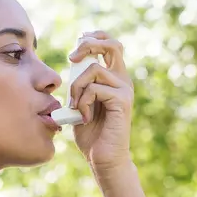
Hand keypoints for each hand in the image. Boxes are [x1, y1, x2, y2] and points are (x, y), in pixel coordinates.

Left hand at [68, 31, 134, 174]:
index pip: (109, 45)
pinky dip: (83, 102)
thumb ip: (79, 84)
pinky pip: (95, 89)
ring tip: (75, 106)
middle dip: (89, 44)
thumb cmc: (90, 133)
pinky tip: (84, 117)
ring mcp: (124, 90)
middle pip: (112, 44)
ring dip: (77, 86)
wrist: (102, 158)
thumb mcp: (79, 102)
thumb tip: (72, 62)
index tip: (75, 47)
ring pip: (94, 70)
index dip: (93, 37)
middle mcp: (122, 80)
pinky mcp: (122, 101)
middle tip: (72, 58)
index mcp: (113, 77)